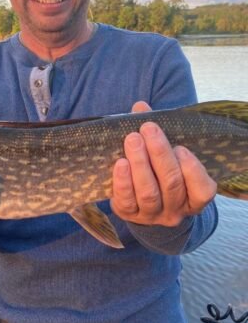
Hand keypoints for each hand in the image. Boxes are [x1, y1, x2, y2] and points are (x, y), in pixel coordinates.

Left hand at [111, 101, 216, 226]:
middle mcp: (176, 210)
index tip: (180, 147)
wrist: (138, 202)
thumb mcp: (163, 154)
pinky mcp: (129, 215)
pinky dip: (123, 181)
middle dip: (160, 154)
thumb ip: (156, 132)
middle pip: (172, 184)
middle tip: (148, 128)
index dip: (192, 169)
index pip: (203, 190)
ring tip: (132, 140)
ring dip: (141, 164)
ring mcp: (152, 215)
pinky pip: (127, 201)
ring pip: (149, 193)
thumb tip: (140, 107)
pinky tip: (120, 163)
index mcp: (193, 197)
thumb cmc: (157, 171)